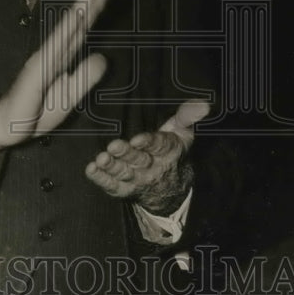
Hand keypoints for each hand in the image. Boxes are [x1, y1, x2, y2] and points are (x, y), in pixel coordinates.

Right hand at [0, 0, 110, 154]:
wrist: (9, 128)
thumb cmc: (36, 113)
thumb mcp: (70, 96)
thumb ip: (86, 77)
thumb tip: (102, 56)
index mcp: (62, 60)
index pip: (81, 33)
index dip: (93, 13)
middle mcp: (54, 54)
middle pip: (77, 26)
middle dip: (91, 4)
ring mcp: (45, 59)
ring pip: (67, 31)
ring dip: (80, 11)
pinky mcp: (38, 68)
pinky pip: (56, 46)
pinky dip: (66, 29)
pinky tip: (76, 16)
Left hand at [85, 100, 209, 213]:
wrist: (171, 187)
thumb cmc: (172, 150)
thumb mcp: (182, 131)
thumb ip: (187, 116)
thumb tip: (202, 104)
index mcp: (169, 152)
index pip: (159, 146)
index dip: (148, 143)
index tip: (137, 139)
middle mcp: (153, 168)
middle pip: (139, 160)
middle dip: (126, 154)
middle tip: (113, 146)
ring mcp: (138, 180)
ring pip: (124, 173)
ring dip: (112, 167)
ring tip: (101, 158)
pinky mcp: (124, 189)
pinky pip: (112, 186)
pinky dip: (101, 179)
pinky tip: (91, 170)